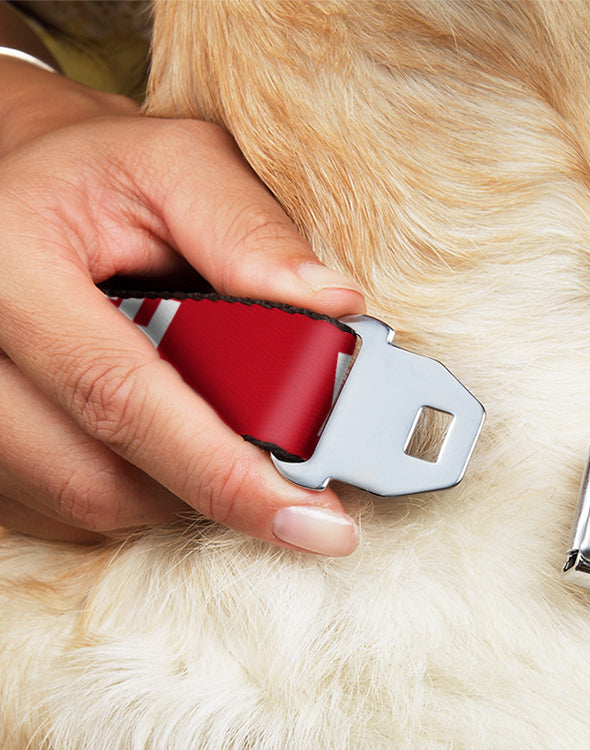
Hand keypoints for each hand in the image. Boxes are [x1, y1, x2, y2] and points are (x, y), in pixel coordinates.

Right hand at [0, 55, 364, 552]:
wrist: (18, 193)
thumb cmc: (98, 177)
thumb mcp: (176, 166)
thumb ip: (250, 230)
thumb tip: (333, 307)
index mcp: (9, 266)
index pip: (122, 397)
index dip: (226, 472)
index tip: (315, 519)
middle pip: (100, 477)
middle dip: (213, 483)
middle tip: (289, 474)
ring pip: (87, 503)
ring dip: (177, 485)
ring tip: (215, 424)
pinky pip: (65, 511)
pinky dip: (137, 488)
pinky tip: (163, 436)